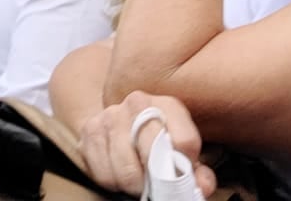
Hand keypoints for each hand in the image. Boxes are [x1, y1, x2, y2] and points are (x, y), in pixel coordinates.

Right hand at [79, 93, 215, 196]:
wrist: (122, 120)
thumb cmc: (158, 140)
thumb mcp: (182, 150)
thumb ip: (197, 170)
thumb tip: (200, 185)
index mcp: (167, 104)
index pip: (185, 142)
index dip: (186, 169)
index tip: (182, 177)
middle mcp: (137, 103)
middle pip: (153, 157)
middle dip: (158, 182)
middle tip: (158, 187)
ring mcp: (110, 115)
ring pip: (127, 171)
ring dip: (134, 186)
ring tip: (139, 181)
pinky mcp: (89, 129)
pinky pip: (103, 174)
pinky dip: (113, 182)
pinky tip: (119, 173)